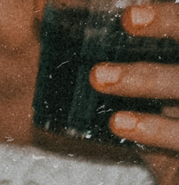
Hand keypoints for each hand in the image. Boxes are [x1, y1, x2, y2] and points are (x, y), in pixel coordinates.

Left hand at [96, 6, 178, 184]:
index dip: (169, 17)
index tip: (131, 13)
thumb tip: (45, 36)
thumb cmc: (169, 144)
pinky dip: (153, 128)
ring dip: (146, 78)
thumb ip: (121, 82)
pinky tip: (119, 123)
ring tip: (99, 76)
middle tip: (130, 19)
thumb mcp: (152, 110)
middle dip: (169, 25)